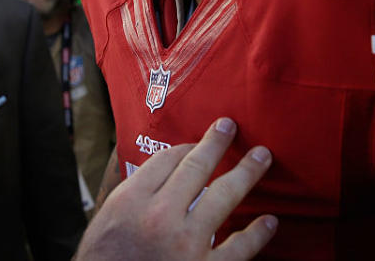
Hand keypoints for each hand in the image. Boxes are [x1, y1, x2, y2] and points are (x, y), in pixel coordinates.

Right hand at [75, 118, 276, 260]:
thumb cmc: (105, 258)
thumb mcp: (109, 220)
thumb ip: (134, 196)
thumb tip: (161, 172)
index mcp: (132, 200)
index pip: (165, 160)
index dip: (185, 146)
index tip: (197, 141)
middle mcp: (159, 216)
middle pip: (195, 167)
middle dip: (217, 143)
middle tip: (230, 127)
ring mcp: (186, 244)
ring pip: (224, 196)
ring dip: (247, 172)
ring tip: (262, 157)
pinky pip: (239, 248)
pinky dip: (257, 234)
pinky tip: (269, 222)